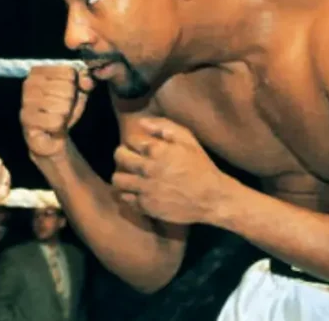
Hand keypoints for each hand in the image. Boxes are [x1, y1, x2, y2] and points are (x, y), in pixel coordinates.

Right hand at [20, 64, 94, 158]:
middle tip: (63, 108)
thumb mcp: (78, 93)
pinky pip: (55, 121)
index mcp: (40, 71)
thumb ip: (84, 83)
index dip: (75, 85)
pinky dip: (59, 126)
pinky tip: (51, 126)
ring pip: (63, 105)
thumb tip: (87, 81)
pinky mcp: (27, 118)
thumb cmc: (63, 109)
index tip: (69, 93)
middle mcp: (30, 83)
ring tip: (58, 116)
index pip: (68, 72)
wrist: (51, 136)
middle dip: (71, 101)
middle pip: (67, 88)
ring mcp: (26, 101)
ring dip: (65, 115)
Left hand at [111, 117, 233, 224]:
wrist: (211, 198)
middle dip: (123, 154)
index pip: (130, 140)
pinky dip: (127, 194)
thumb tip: (142, 122)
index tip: (140, 147)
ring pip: (117, 179)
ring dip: (121, 175)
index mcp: (157, 150)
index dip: (134, 142)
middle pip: (119, 156)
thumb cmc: (200, 166)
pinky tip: (136, 191)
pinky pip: (124, 198)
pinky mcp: (146, 206)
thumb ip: (164, 127)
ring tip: (130, 176)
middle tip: (130, 159)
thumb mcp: (188, 140)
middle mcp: (147, 169)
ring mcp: (145, 188)